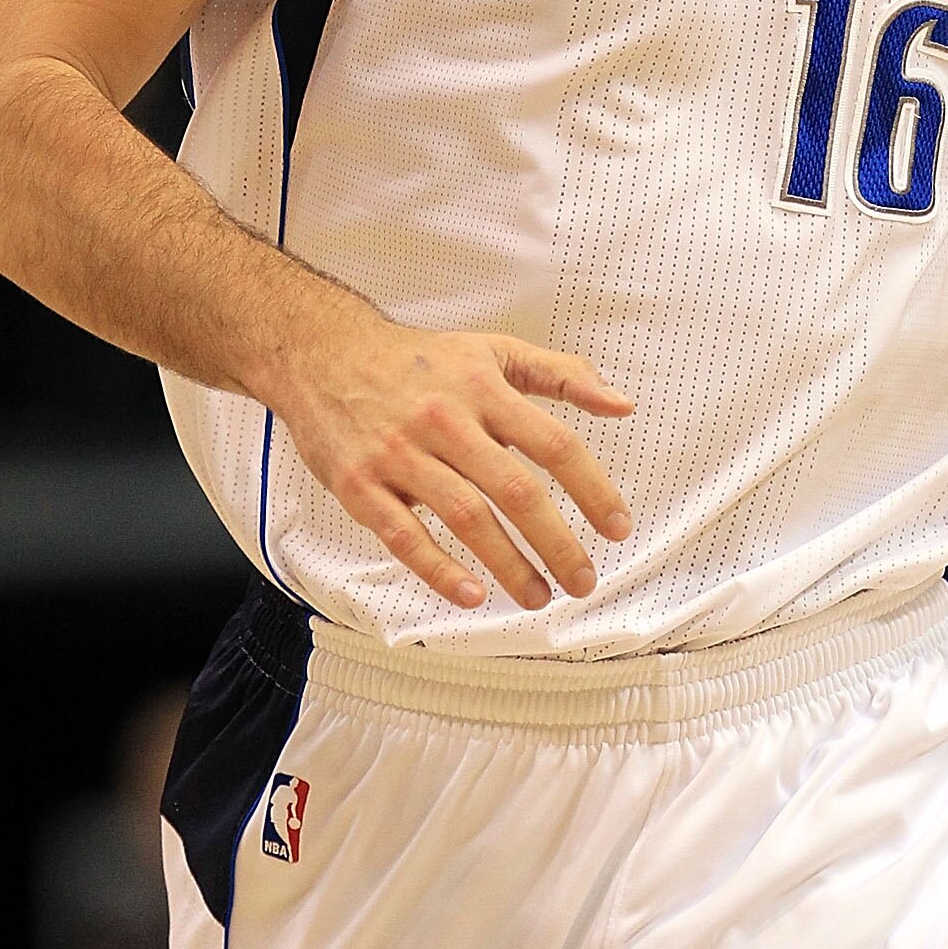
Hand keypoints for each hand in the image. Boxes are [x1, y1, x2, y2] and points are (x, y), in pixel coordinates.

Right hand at [279, 307, 633, 609]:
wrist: (323, 354)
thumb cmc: (419, 360)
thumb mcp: (493, 351)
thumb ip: (562, 374)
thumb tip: (623, 405)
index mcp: (484, 388)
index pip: (553, 443)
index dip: (593, 489)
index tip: (618, 529)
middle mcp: (445, 420)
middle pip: (514, 489)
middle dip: (557, 542)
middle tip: (584, 580)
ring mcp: (399, 454)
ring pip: (465, 517)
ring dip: (509, 565)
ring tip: (538, 597)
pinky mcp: (359, 485)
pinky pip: (403, 534)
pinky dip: (438, 569)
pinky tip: (471, 595)